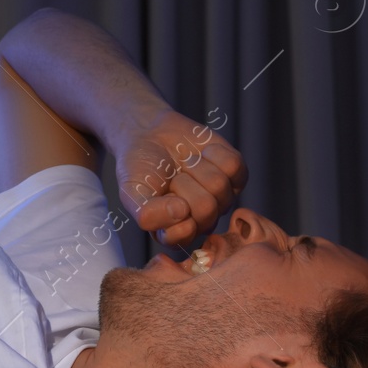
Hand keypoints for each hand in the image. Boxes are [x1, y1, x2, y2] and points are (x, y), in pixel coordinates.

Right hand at [113, 110, 246, 247]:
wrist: (151, 134)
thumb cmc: (140, 167)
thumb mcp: (131, 192)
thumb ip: (147, 213)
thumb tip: (181, 212)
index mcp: (176, 233)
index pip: (185, 234)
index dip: (172, 209)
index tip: (161, 193)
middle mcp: (203, 221)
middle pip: (206, 209)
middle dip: (184, 183)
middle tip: (173, 176)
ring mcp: (222, 199)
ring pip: (220, 186)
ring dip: (196, 166)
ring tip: (184, 163)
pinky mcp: (236, 176)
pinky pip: (234, 167)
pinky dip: (214, 153)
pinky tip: (202, 153)